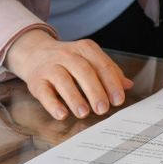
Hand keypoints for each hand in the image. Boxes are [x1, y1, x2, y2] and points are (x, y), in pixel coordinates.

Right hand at [5, 29, 132, 119]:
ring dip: (75, 98)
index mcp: (85, 49)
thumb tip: (128, 85)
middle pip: (84, 71)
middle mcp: (67, 55)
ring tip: (84, 113)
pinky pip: (44, 91)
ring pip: (63, 80)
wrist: (34, 52)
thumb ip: (108, 72)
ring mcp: (50, 66)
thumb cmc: (68, 60)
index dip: (111, 83)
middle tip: (103, 109)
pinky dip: (53, 104)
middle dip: (95, 91)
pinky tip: (62, 114)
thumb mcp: (89, 60)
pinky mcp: (36, 80)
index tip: (118, 99)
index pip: (101, 64)